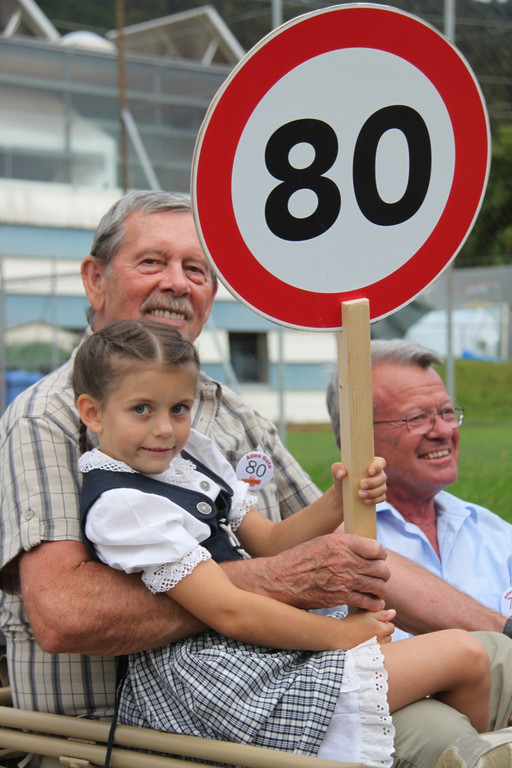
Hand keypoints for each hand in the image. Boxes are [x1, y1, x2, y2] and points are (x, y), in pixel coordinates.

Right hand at [252, 532, 389, 611]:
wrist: (282, 579)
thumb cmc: (301, 559)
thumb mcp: (323, 542)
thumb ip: (345, 545)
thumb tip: (365, 549)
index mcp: (342, 543)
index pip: (376, 548)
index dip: (381, 554)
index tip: (379, 558)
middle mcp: (346, 560)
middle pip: (381, 568)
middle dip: (383, 573)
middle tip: (379, 575)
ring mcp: (345, 580)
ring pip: (378, 586)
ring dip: (380, 589)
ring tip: (376, 589)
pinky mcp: (341, 598)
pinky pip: (369, 602)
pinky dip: (374, 603)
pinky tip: (371, 602)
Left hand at [330, 457, 385, 505]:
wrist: (342, 494)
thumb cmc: (341, 478)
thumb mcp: (336, 471)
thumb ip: (337, 468)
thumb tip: (342, 473)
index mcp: (370, 463)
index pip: (380, 462)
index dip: (378, 466)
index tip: (369, 472)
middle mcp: (378, 473)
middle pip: (382, 477)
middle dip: (372, 482)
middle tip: (361, 485)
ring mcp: (380, 485)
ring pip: (382, 488)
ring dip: (372, 492)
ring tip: (359, 495)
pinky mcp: (379, 496)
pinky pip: (382, 498)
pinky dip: (374, 500)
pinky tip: (365, 501)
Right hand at [334, 608, 395, 648]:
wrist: (341, 636)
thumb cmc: (353, 623)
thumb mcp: (367, 614)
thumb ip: (382, 613)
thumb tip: (394, 612)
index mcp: (383, 629)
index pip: (391, 627)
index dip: (384, 623)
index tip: (375, 623)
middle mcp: (382, 641)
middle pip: (389, 637)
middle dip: (383, 633)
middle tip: (371, 630)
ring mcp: (378, 649)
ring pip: (385, 645)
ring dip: (380, 641)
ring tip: (368, 638)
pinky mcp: (372, 656)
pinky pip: (379, 652)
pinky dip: (375, 648)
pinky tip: (367, 645)